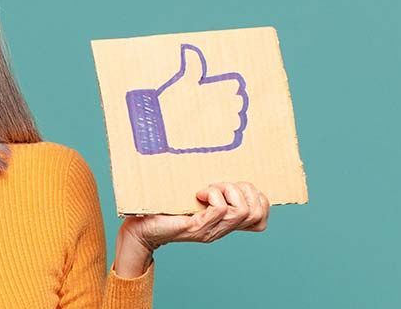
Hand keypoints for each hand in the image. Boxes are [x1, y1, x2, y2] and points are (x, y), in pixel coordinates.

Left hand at [112, 182, 268, 277]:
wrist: (140, 229)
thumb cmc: (162, 210)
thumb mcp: (191, 198)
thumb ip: (208, 190)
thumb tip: (219, 170)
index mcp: (224, 223)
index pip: (260, 218)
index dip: (257, 198)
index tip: (233, 187)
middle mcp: (221, 229)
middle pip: (257, 212)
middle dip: (243, 190)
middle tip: (218, 186)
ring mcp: (211, 230)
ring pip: (242, 210)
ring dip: (227, 191)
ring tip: (207, 190)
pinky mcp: (198, 228)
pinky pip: (221, 210)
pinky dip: (213, 196)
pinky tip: (198, 195)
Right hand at [125, 44, 246, 154]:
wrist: (163, 127)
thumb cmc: (172, 102)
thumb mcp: (183, 81)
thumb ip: (193, 67)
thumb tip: (189, 49)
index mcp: (221, 89)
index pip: (235, 86)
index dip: (227, 88)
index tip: (216, 93)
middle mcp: (228, 104)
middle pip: (239, 102)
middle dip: (229, 103)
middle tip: (213, 107)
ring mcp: (226, 122)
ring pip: (237, 119)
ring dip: (228, 119)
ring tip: (214, 120)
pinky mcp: (223, 137)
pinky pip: (231, 134)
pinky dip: (224, 134)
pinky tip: (212, 131)